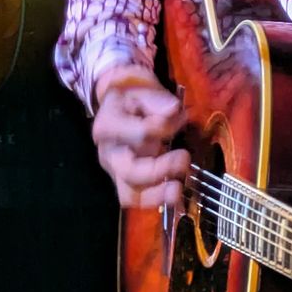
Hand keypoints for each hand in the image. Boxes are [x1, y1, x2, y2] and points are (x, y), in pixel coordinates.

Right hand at [92, 67, 189, 208]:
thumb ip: (159, 101)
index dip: (164, 130)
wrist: (119, 105)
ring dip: (157, 195)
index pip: (140, 133)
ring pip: (130, 194)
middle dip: (160, 170)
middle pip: (130, 171)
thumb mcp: (144, 90)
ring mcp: (114, 170)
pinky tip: (176, 198)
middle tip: (184, 158)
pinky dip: (156, 201)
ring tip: (178, 189)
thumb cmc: (133, 98)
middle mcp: (108, 152)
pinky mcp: (123, 182)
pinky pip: (136, 200)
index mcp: (109, 125)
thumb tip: (174, 111)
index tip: (182, 118)